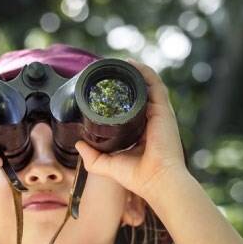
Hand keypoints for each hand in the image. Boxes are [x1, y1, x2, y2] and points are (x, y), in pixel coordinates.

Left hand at [74, 58, 188, 199]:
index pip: (131, 109)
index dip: (119, 98)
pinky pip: (154, 84)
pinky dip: (144, 72)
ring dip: (134, 72)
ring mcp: (159, 114)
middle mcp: (152, 121)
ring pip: (147, 85)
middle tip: (108, 73)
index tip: (105, 89)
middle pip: (139, 94)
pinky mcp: (163, 110)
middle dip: (125, 81)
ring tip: (118, 63)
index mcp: (141, 133)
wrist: (157, 180)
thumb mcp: (107, 165)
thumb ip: (92, 157)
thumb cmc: (138, 176)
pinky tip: (131, 64)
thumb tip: (78, 145)